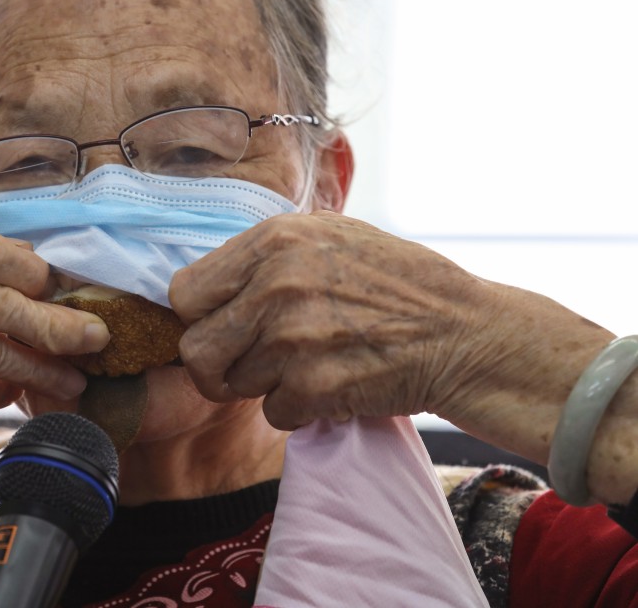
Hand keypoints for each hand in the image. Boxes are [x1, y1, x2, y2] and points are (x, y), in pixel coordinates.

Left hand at [169, 211, 517, 429]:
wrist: (466, 334)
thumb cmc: (398, 283)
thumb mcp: (330, 237)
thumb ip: (266, 256)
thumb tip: (208, 287)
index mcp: (274, 240)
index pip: (184, 292)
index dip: (199, 317)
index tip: (221, 327)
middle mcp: (276, 285)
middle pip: (195, 349)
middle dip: (216, 366)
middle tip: (246, 367)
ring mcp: (294, 338)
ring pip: (232, 386)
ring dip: (264, 386)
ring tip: (307, 366)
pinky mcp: (315, 386)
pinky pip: (273, 413)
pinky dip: (298, 409)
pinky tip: (332, 384)